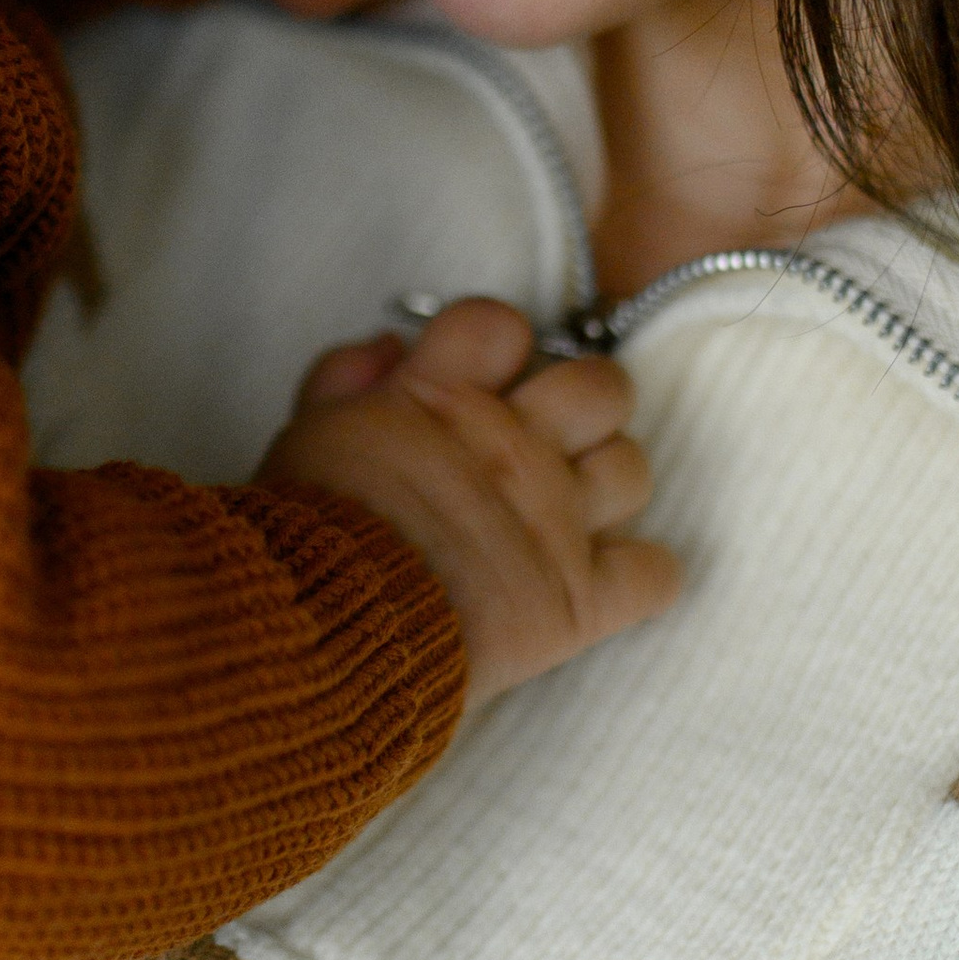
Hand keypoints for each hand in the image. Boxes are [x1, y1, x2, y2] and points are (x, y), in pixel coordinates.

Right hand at [263, 298, 680, 710]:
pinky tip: (604, 582)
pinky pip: (657, 573)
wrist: (323, 636)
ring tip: (570, 511)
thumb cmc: (301, 540)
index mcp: (443, 399)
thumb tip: (390, 347)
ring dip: (608, 483)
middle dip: (582, 406)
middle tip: (548, 440)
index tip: (483, 379)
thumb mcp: (304, 438)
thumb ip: (344, 380)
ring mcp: (556, 521)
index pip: (501, 323)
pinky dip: (640, 576)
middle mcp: (514, 448)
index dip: (498, 346)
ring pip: (633, 467)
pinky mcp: (582, 600)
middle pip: (600, 386)